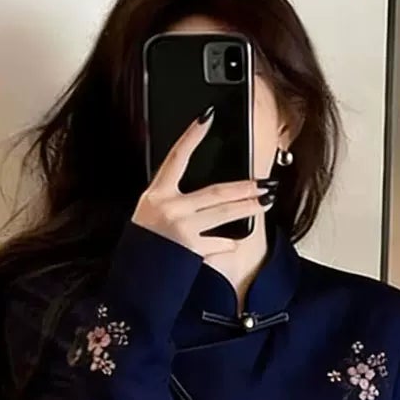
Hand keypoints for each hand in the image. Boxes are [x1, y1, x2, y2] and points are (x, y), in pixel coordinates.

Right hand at [132, 110, 268, 256]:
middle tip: (264, 182)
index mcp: (156, 195)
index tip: (207, 117)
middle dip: (244, 186)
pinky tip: (235, 241)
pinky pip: (218, 243)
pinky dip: (228, 243)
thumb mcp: (150, 216)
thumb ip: (171, 201)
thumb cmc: (143, 248)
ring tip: (266, 202)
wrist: (134, 282)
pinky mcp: (191, 249)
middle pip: (215, 191)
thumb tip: (204, 195)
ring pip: (224, 214)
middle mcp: (169, 207)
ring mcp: (181, 228)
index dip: (192, 136)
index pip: (177, 157)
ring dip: (248, 207)